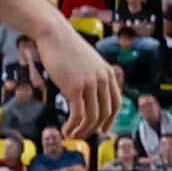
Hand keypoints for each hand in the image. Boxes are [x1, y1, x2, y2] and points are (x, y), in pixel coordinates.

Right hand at [38, 24, 123, 148]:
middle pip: (105, 113)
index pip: (117, 103)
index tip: (101, 129)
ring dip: (82, 131)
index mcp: (109, 73)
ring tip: (71, 135)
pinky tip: (65, 130)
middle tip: (82, 136)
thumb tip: (89, 94)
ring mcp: (90, 84)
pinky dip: (72, 127)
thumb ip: (93, 76)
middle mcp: (103, 79)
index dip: (110, 119)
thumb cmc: (67, 48)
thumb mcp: (88, 62)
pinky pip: (78, 115)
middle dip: (94, 128)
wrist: (55, 34)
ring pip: (92, 117)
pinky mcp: (75, 88)